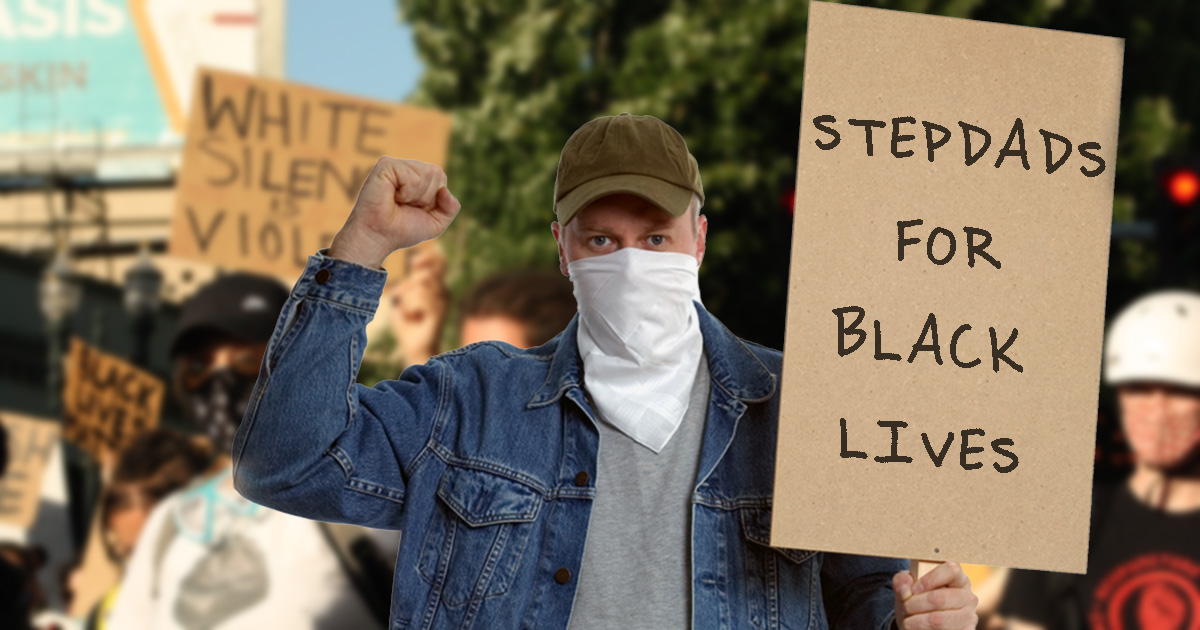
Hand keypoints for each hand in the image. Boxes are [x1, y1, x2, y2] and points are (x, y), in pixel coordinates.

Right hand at [328, 157, 459, 268]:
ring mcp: (395, 165)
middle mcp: (407, 167)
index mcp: (418, 175)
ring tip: (397, 201)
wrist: (379, 237)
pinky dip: (406, 193)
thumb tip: (445, 190)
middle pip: (436, 173)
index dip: (433, 198)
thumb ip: (451, 208)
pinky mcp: (385, 165)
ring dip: (415, 196)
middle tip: (405, 205)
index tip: (415, 208)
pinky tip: (392, 196)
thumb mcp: (436, 223)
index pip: (440, 176)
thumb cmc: (402, 230)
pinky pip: (412, 177)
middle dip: (426, 197)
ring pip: (426, 174)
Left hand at [390, 248, 448, 365]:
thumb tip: (414, 271)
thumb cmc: (405, 323)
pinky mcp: (439, 313)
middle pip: (426, 274)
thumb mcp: (402, 297)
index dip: (428, 258)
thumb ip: (408, 282)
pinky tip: (413, 317)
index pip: (440, 261)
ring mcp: (443, 302)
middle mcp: (443, 291)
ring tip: (408, 312)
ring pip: (422, 285)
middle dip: (408, 285)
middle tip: (402, 300)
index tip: (414, 263)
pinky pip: (421, 300)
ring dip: (407, 298)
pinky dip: (410, 307)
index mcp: (435, 285)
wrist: (412, 347)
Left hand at [893, 562, 978, 628]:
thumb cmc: (918, 600)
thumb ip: (902, 581)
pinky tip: (919, 629)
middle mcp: (968, 597)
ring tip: (909, 621)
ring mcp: (969, 617)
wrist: (922, 624)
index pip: (951, 570)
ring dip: (915, 621)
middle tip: (905, 607)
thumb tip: (905, 590)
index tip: (914, 589)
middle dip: (914, 604)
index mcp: (958, 579)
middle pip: (938, 598)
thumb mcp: (908, 587)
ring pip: (937, 620)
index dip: (929, 579)